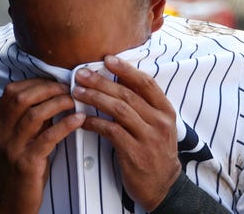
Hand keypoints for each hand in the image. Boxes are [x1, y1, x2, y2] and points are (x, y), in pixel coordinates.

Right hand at [0, 78, 84, 213]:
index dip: (36, 82)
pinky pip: (47, 138)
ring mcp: (13, 148)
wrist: (8, 202)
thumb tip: (53, 99)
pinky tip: (79, 120)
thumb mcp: (19, 140)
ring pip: (35, 115)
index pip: (13, 92)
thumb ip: (32, 121)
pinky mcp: (27, 163)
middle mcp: (2, 133)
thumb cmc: (18, 170)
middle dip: (48, 88)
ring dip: (58, 103)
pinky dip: (65, 125)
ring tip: (75, 100)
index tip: (55, 81)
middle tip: (67, 88)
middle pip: (22, 98)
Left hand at [72, 55, 181, 210]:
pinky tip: (82, 119)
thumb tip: (119, 79)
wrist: (163, 185)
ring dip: (95, 98)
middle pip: (128, 94)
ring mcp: (148, 138)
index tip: (107, 59)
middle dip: (102, 82)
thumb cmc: (155, 150)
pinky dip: (94, 123)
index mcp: (166, 111)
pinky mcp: (134, 153)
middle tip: (82, 74)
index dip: (126, 69)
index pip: (146, 83)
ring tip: (77, 92)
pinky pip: (111, 131)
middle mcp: (160, 122)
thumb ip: (143, 104)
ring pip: (119, 110)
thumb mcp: (157, 125)